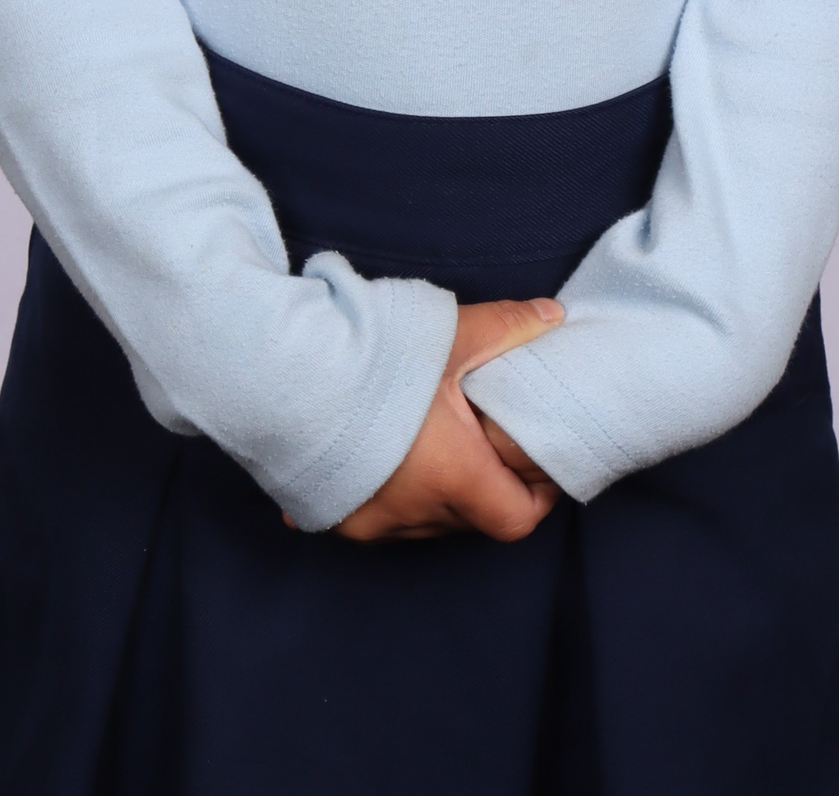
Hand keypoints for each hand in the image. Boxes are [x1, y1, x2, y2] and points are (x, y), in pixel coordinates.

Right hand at [329, 298, 564, 542]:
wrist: (284, 368)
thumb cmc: (375, 356)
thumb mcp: (453, 334)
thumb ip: (509, 326)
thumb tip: (555, 316)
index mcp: (452, 477)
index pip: (516, 519)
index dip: (537, 496)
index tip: (537, 463)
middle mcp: (412, 514)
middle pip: (471, 518)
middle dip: (487, 485)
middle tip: (486, 439)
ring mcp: (369, 522)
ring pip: (425, 522)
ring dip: (440, 493)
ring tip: (435, 443)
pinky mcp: (333, 516)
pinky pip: (378, 518)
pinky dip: (394, 495)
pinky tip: (385, 457)